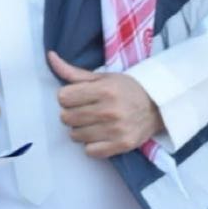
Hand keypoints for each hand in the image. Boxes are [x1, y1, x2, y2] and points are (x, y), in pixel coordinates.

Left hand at [47, 51, 164, 158]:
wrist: (157, 106)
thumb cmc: (126, 89)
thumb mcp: (101, 77)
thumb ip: (73, 72)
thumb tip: (50, 57)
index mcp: (104, 90)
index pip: (63, 97)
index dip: (67, 97)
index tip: (77, 97)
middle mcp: (110, 110)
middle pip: (66, 118)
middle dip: (72, 113)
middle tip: (86, 110)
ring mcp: (116, 130)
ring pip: (75, 136)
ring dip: (80, 130)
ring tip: (93, 122)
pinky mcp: (122, 145)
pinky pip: (90, 151)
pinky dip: (91, 145)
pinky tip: (100, 135)